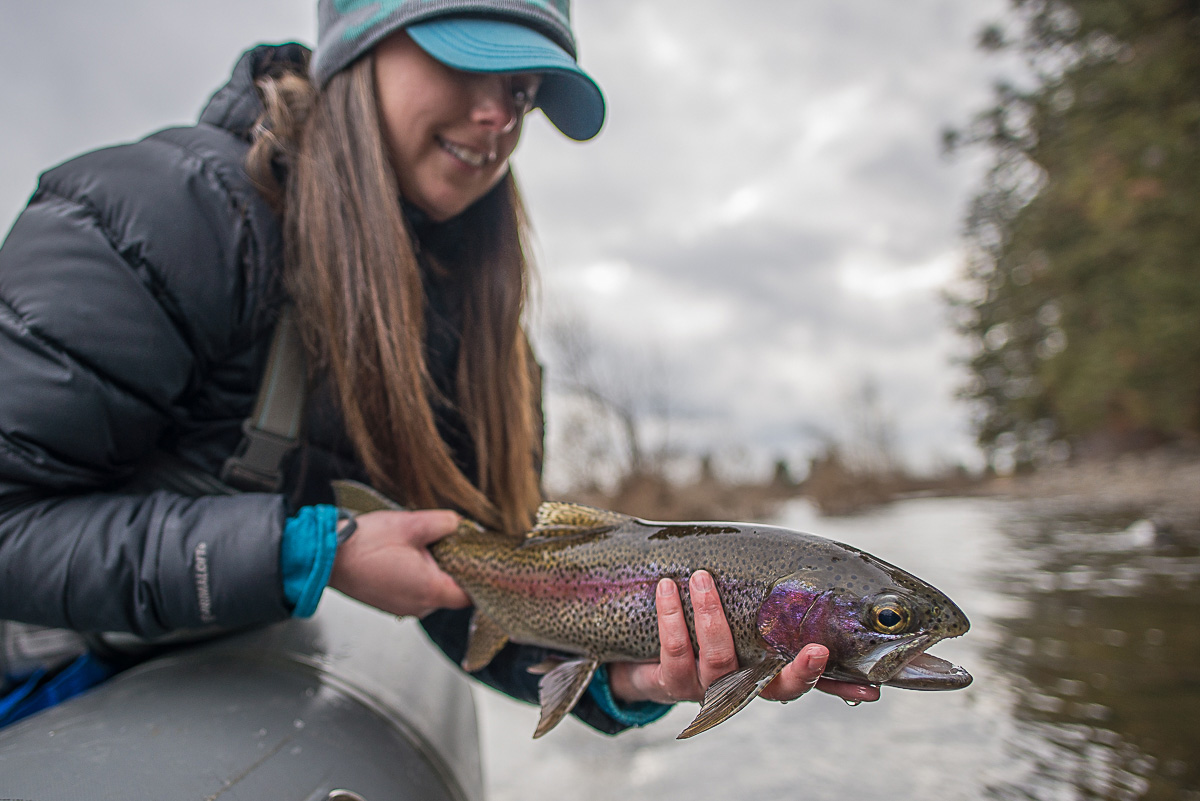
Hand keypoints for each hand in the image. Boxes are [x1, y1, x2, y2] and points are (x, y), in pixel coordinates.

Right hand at [328, 509, 470, 617]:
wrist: (326, 556)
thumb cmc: (363, 544)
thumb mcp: (412, 524)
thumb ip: (445, 523)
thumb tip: (458, 525)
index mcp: (430, 591)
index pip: (470, 594)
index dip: (477, 575)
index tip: (477, 558)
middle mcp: (418, 606)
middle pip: (451, 590)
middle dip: (451, 565)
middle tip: (442, 541)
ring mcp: (402, 608)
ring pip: (431, 590)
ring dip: (430, 569)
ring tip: (415, 546)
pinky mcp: (389, 603)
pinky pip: (413, 591)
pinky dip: (414, 575)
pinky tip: (401, 556)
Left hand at [607, 570, 880, 705]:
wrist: (646, 663)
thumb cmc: (701, 635)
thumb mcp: (733, 626)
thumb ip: (760, 609)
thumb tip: (799, 570)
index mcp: (760, 676)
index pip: (795, 683)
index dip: (810, 673)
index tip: (822, 651)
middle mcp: (737, 688)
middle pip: (766, 683)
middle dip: (777, 658)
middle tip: (789, 628)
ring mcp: (705, 690)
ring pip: (716, 659)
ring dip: (709, 614)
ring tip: (700, 577)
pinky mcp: (671, 683)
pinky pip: (674, 651)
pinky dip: (670, 616)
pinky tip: (666, 588)